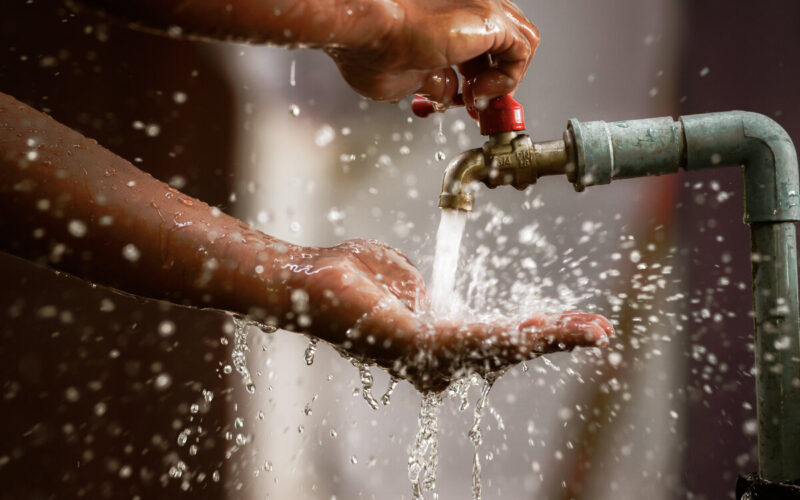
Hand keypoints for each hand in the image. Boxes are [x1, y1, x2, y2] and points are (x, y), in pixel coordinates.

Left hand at [299, 239, 611, 391]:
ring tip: (592, 330)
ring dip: (550, 337)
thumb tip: (438, 297)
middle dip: (558, 338)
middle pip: (509, 348)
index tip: (578, 324)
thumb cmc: (349, 278)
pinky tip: (544, 329)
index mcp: (436, 341)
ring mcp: (429, 355)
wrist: (309, 280)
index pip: (499, 338)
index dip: (539, 332)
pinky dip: (516, 334)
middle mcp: (437, 358)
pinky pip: (476, 337)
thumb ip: (431, 294)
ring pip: (502, 346)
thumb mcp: (405, 280)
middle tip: (601, 331)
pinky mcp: (419, 345)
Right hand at [324, 0, 539, 107]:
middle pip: (504, 45)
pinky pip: (522, 52)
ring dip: (503, 81)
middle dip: (494, 81)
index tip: (466, 103)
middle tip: (476, 105)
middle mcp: (466, 9)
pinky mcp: (490, 18)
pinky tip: (477, 92)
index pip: (481, 49)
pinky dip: (506, 80)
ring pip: (520, 45)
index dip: (479, 80)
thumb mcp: (406, 79)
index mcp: (446, 20)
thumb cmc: (369, 48)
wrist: (366, 29)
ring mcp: (480, 10)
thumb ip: (433, 84)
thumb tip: (446, 93)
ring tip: (476, 98)